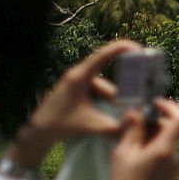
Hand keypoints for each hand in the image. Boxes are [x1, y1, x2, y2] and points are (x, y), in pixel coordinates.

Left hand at [10, 39, 137, 166]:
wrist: (38, 131)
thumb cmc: (62, 125)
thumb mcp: (92, 126)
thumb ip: (115, 127)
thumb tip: (135, 123)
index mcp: (81, 76)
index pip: (105, 54)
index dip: (123, 48)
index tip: (140, 49)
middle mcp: (77, 74)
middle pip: (105, 76)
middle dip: (118, 90)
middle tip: (128, 101)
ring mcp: (74, 81)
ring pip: (100, 85)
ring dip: (108, 98)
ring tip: (110, 114)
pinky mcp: (73, 89)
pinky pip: (93, 89)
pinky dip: (100, 99)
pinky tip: (100, 114)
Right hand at [110, 98, 178, 179]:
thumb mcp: (123, 152)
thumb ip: (132, 129)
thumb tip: (135, 112)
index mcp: (165, 149)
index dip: (169, 106)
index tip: (154, 103)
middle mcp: (175, 156)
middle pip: (171, 129)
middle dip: (154, 122)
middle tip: (133, 124)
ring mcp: (175, 166)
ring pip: (168, 141)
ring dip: (153, 135)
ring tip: (130, 140)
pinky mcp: (171, 174)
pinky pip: (166, 153)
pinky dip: (154, 147)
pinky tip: (136, 154)